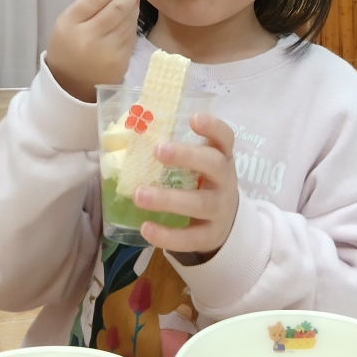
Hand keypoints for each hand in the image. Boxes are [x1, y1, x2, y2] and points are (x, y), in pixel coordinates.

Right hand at [45, 0, 144, 100]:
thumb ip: (87, 0)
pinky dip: (133, 22)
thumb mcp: (69, 22)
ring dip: (134, 6)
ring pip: (126, 21)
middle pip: (115, 9)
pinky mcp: (120, 61)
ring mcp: (106, 51)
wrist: (71, 86)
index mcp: (69, 26)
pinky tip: (133, 14)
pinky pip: (130, 35)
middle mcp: (88, 38)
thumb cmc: (68, 48)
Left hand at [134, 114, 237, 260]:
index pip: (225, 137)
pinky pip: (190, 237)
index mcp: (222, 157)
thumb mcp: (200, 165)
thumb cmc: (204, 183)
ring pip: (198, 203)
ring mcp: (220, 209)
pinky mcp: (210, 235)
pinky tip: (146, 228)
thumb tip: (132, 134)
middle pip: (213, 165)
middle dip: (187, 156)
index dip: (213, 127)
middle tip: (158, 150)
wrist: (225, 223)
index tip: (193, 118)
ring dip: (167, 199)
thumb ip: (177, 152)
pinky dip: (167, 234)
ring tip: (138, 195)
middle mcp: (225, 180)